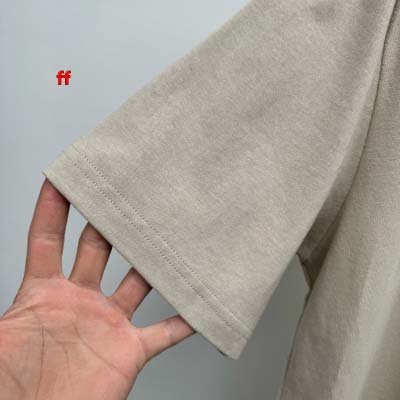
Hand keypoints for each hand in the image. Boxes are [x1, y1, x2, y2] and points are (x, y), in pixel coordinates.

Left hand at [0, 180, 193, 399]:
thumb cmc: (15, 388)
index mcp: (46, 293)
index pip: (46, 239)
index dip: (52, 209)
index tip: (62, 179)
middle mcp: (81, 301)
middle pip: (97, 249)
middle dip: (109, 223)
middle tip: (125, 196)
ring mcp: (108, 323)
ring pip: (137, 282)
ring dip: (153, 263)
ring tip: (170, 237)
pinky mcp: (130, 350)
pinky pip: (164, 331)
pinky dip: (183, 320)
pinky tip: (198, 306)